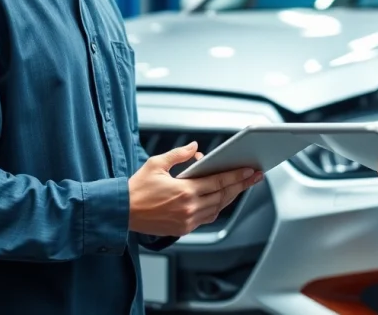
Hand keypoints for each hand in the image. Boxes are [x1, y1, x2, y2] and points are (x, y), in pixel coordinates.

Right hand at [127, 142, 262, 236]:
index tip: (250, 170)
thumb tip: (195, 147)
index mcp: (184, 191)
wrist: (122, 212)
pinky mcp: (183, 229)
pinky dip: (216, 208)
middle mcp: (189, 208)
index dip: (237, 176)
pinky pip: (207, 218)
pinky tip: (220, 199)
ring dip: (230, 197)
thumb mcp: (156, 164)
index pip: (219, 182)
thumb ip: (179, 155)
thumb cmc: (137, 188)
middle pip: (223, 196)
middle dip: (241, 185)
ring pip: (218, 208)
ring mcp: (187, 221)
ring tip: (241, 186)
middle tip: (254, 177)